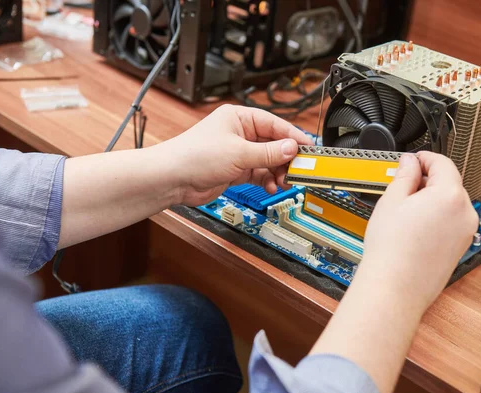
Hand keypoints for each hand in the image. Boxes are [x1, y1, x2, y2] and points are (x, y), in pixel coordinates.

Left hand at [155, 104, 312, 205]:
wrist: (172, 179)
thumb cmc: (194, 156)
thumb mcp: (239, 153)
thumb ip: (269, 153)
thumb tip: (292, 148)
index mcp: (239, 118)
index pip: (274, 125)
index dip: (293, 136)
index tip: (308, 148)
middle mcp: (240, 133)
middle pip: (273, 144)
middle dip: (286, 158)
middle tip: (300, 169)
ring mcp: (238, 153)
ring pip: (268, 161)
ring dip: (278, 172)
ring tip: (284, 181)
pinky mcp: (235, 170)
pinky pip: (259, 174)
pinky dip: (267, 180)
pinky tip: (272, 186)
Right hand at [362, 151, 477, 309]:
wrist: (395, 287)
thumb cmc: (392, 250)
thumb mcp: (392, 201)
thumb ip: (405, 175)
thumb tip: (411, 162)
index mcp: (451, 195)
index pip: (442, 163)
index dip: (424, 158)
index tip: (411, 160)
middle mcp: (465, 213)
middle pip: (449, 183)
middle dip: (427, 180)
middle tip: (402, 187)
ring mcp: (466, 231)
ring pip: (450, 203)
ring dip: (432, 199)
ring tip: (405, 212)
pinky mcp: (461, 246)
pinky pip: (451, 221)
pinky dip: (437, 217)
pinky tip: (414, 228)